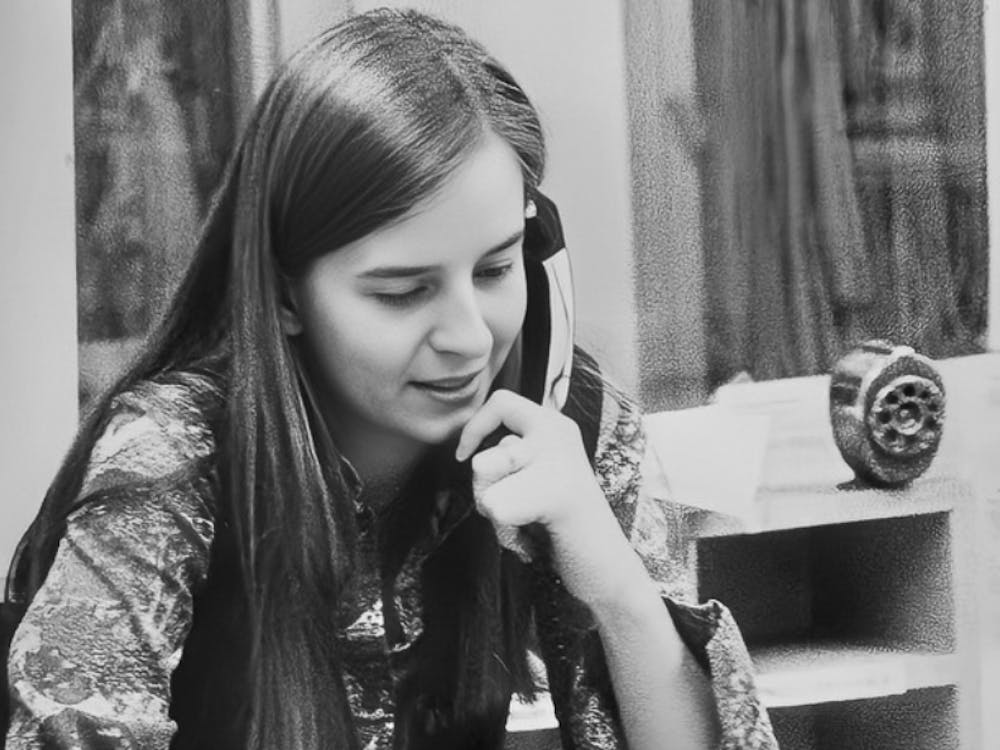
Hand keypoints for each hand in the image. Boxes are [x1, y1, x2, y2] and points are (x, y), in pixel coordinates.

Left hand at [455, 389, 642, 606]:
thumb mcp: (533, 476)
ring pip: (484, 478)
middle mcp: (558, 434)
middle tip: (516, 509)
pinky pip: (496, 506)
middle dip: (484, 494)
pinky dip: (506, 531)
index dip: (475, 428)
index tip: (466, 456)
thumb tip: (469, 450)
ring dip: (495, 511)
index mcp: (554, 425)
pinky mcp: (557, 493)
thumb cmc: (560, 524)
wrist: (606, 567)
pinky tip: (534, 536)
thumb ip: (508, 455)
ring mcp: (559, 461)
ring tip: (528, 521)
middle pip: (482, 458)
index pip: (501, 402)